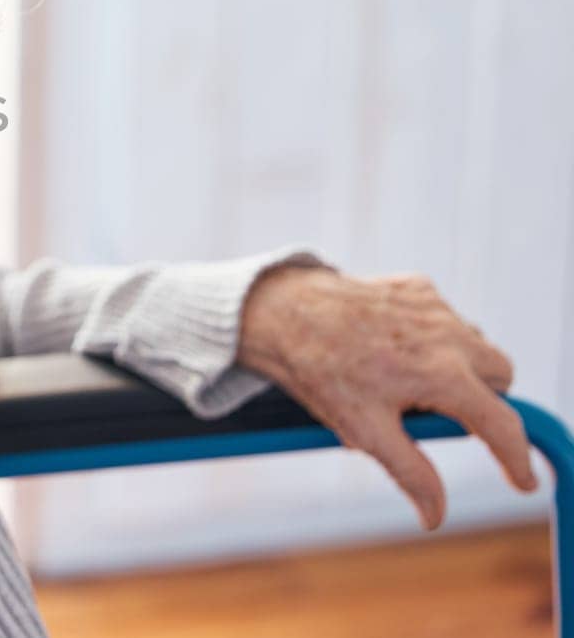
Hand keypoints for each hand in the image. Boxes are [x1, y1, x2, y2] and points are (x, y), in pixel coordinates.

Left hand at [238, 265, 536, 529]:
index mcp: (443, 374)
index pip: (501, 424)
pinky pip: (446, 319)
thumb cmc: (320, 372)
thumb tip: (435, 516)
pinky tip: (392, 346)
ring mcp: (435, 306)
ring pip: (476, 345)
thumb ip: (410, 472)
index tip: (522, 482)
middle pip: (500, 377)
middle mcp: (449, 335)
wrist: (281, 312)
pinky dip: (434, 338)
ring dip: (459, 367)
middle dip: (483, 400)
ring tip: (405, 380)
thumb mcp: (364, 430)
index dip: (516, 458)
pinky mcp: (417, 286)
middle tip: (437, 413)